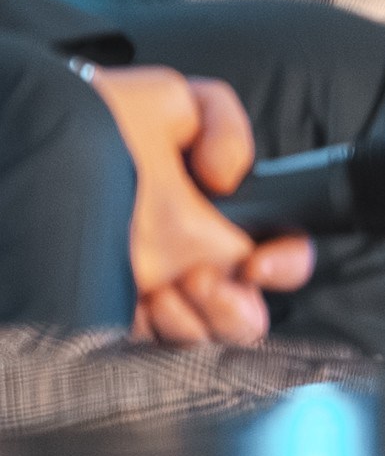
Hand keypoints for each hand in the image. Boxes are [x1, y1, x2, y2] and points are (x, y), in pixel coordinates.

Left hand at [84, 67, 314, 344]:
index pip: (283, 250)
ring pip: (203, 339)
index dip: (287, 263)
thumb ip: (225, 130)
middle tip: (199, 276)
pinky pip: (150, 351)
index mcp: (215, 213)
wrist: (23, 151)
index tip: (255, 263)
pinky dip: (152, 336)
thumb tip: (230, 178)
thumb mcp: (168, 103)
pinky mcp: (110, 315)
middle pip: (247, 315)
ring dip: (192, 322)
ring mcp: (151, 291)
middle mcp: (190, 259)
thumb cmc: (86, 125)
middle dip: (234, 306)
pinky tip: (135, 303)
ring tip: (160, 289)